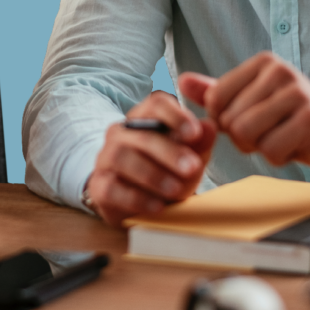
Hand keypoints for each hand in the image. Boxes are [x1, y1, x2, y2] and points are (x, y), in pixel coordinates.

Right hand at [85, 90, 216, 225]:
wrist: (139, 203)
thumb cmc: (166, 172)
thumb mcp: (189, 157)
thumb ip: (200, 143)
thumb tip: (210, 126)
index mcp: (145, 117)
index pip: (156, 103)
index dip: (176, 115)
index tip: (195, 133)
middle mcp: (121, 133)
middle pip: (142, 135)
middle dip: (169, 152)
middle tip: (192, 168)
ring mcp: (106, 158)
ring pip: (123, 158)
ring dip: (153, 175)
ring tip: (176, 190)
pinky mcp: (99, 186)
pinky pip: (112, 188)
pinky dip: (137, 198)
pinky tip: (157, 206)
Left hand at [177, 52, 309, 196]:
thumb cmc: (297, 122)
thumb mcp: (254, 103)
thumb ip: (217, 92)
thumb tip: (182, 80)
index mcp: (263, 63)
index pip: (215, 100)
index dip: (227, 122)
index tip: (252, 120)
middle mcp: (280, 71)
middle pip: (230, 120)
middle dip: (246, 138)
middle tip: (274, 132)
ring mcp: (298, 94)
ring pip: (247, 135)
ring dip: (262, 148)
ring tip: (284, 138)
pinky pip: (271, 150)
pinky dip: (280, 157)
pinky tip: (299, 147)